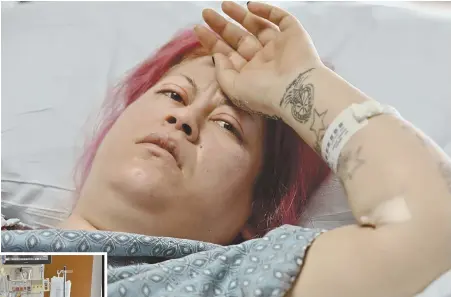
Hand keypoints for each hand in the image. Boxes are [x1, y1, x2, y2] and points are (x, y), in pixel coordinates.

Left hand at [194, 1, 323, 118]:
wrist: (295, 90)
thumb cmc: (263, 94)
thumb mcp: (233, 88)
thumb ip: (222, 72)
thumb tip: (216, 55)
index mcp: (249, 74)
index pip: (227, 54)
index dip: (212, 41)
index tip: (198, 28)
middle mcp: (263, 60)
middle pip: (239, 39)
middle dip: (222, 26)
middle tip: (205, 13)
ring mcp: (279, 46)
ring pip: (257, 26)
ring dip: (240, 15)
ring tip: (223, 5)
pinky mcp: (294, 35)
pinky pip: (279, 18)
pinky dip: (266, 10)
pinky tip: (250, 6)